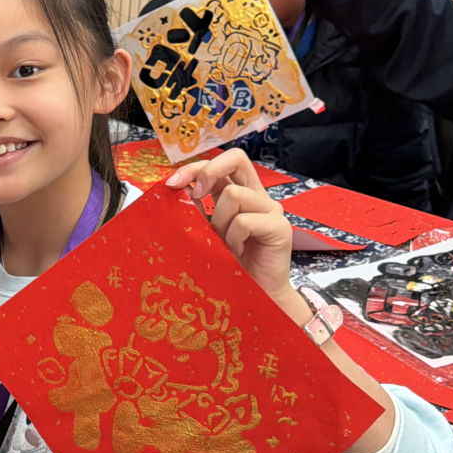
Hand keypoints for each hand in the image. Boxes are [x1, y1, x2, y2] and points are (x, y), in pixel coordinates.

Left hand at [164, 149, 291, 301]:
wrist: (253, 295)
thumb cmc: (228, 264)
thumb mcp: (205, 231)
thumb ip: (195, 209)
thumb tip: (175, 188)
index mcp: (239, 193)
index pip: (220, 163)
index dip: (195, 167)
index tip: (172, 185)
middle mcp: (257, 196)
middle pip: (237, 158)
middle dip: (208, 172)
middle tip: (195, 195)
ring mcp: (271, 209)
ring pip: (234, 194)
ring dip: (220, 221)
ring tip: (224, 242)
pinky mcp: (279, 227)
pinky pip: (245, 221)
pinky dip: (233, 237)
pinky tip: (237, 251)